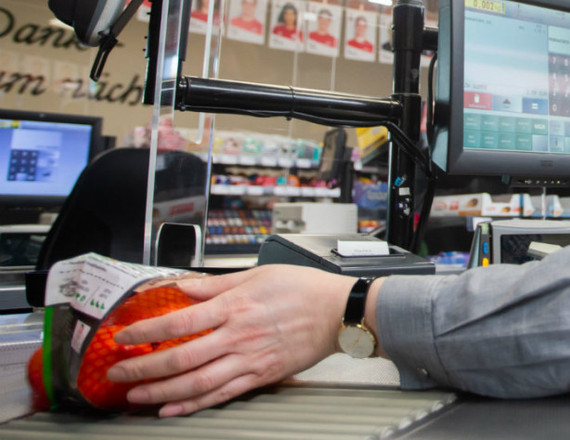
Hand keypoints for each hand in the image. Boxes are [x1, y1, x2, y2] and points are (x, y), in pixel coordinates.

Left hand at [107, 265, 355, 416]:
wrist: (339, 312)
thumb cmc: (303, 289)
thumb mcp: (258, 274)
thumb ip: (216, 285)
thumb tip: (183, 286)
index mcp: (235, 306)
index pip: (179, 321)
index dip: (146, 332)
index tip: (124, 338)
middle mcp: (237, 336)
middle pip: (180, 357)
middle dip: (143, 369)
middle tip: (118, 374)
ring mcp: (249, 360)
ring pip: (196, 383)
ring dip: (160, 392)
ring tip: (135, 396)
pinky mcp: (261, 376)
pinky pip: (221, 395)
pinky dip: (192, 405)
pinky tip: (171, 409)